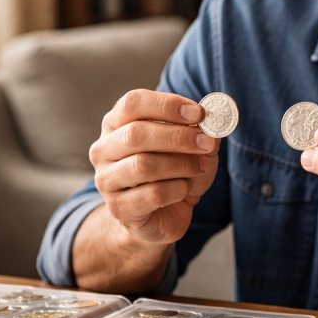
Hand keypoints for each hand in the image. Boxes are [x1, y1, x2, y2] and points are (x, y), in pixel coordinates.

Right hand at [89, 89, 219, 246]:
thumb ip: (200, 130)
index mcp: (116, 123)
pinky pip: (153, 194)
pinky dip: (178, 189)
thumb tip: (213, 119)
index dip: (166, 105)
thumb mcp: (191, 146)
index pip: (133, 103)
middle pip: (136, 133)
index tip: (197, 113)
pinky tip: (185, 188)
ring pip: (144, 165)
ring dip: (181, 165)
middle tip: (206, 142)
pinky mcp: (119, 208)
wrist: (164, 215)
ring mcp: (107, 180)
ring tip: (201, 167)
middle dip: (178, 137)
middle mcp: (104, 149)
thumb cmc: (174, 172)